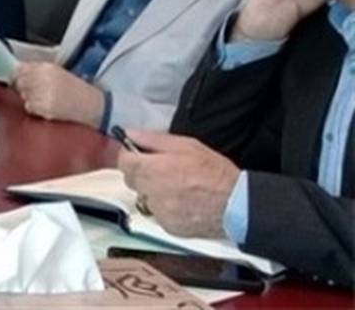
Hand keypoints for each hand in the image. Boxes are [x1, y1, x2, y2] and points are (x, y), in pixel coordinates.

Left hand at [12, 62, 104, 126]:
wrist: (90, 104)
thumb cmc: (73, 88)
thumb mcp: (56, 72)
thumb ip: (36, 70)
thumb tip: (15, 71)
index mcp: (47, 68)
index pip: (20, 69)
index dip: (19, 75)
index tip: (22, 79)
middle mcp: (44, 79)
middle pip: (20, 82)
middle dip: (24, 87)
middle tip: (37, 91)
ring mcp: (44, 94)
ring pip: (23, 95)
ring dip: (29, 98)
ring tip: (44, 98)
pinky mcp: (45, 108)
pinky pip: (29, 107)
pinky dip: (34, 108)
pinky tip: (46, 106)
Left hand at [117, 129, 239, 237]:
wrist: (236, 204)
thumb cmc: (214, 173)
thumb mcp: (186, 145)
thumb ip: (153, 139)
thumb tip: (130, 133)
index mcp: (153, 169)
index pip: (123, 161)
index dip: (129, 155)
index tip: (137, 153)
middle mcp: (151, 192)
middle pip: (131, 180)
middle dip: (141, 173)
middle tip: (161, 169)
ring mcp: (159, 211)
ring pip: (144, 198)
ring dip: (153, 191)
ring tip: (176, 187)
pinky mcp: (168, 226)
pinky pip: (157, 214)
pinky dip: (165, 208)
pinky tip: (182, 202)